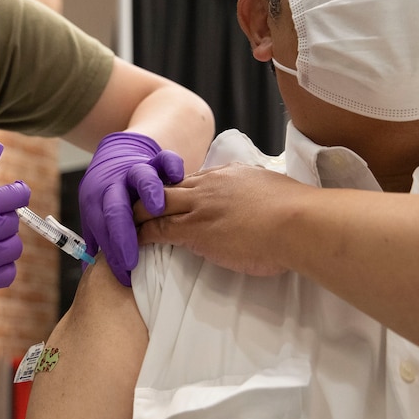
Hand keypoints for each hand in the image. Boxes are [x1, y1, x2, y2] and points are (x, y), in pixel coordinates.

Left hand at [79, 132, 184, 285]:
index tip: (124, 276)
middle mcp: (114, 185)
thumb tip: (90, 270)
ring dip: (147, 191)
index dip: (111, 255)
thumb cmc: (110, 197)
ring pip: (140, 177)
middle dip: (122, 235)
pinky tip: (179, 178)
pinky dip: (172, 166)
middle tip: (131, 261)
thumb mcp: (97, 214)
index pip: (101, 230)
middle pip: (114, 208)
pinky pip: (165, 159)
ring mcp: (135, 170)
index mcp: (96, 201)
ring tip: (157, 208)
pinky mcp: (156, 160)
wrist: (118, 156)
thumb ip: (97, 238)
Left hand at [136, 163, 310, 275]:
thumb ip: (258, 194)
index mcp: (227, 174)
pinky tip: (128, 245)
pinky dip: (138, 236)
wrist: (298, 223)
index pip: (190, 180)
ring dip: (134, 216)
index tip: (164, 201)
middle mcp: (207, 185)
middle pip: (164, 186)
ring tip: (120, 227)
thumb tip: (261, 201)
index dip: (174, 192)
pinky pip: (156, 230)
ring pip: (153, 205)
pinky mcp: (193, 230)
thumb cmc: (297, 213)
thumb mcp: (273, 191)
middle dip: (144, 196)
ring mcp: (198, 206)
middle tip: (130, 209)